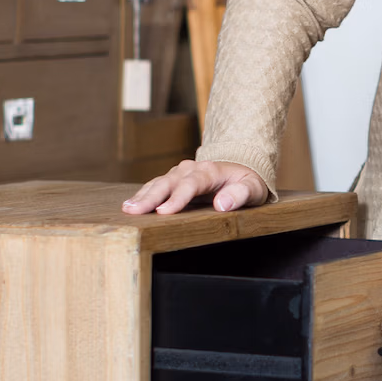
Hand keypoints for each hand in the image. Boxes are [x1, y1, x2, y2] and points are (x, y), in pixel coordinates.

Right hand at [121, 159, 269, 214]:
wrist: (243, 169)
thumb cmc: (248, 183)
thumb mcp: (254, 189)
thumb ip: (240, 195)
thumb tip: (222, 204)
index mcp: (211, 171)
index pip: (191, 184)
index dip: (177, 198)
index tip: (164, 212)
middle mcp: (192, 169)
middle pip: (169, 182)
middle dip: (151, 197)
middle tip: (134, 211)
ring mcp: (181, 172)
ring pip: (159, 182)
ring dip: (142, 195)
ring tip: (127, 209)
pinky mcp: (175, 179)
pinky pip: (157, 185)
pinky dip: (144, 194)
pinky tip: (131, 205)